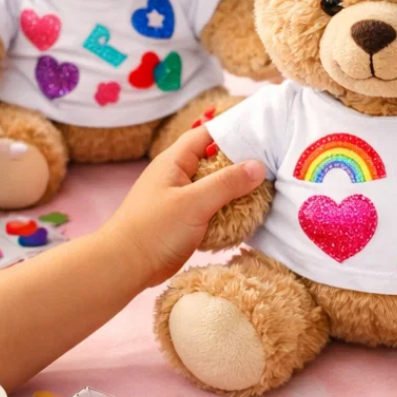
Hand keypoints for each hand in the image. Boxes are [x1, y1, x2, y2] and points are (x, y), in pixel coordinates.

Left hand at [100, 126, 265, 287]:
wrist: (124, 266)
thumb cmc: (153, 229)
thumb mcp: (194, 203)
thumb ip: (227, 183)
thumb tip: (258, 166)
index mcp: (175, 161)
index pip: (208, 134)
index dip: (233, 130)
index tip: (263, 132)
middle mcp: (179, 175)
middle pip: (215, 160)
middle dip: (241, 162)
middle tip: (272, 163)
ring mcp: (182, 198)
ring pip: (216, 186)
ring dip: (237, 189)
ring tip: (266, 188)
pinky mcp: (185, 219)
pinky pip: (213, 207)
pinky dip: (229, 209)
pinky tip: (248, 214)